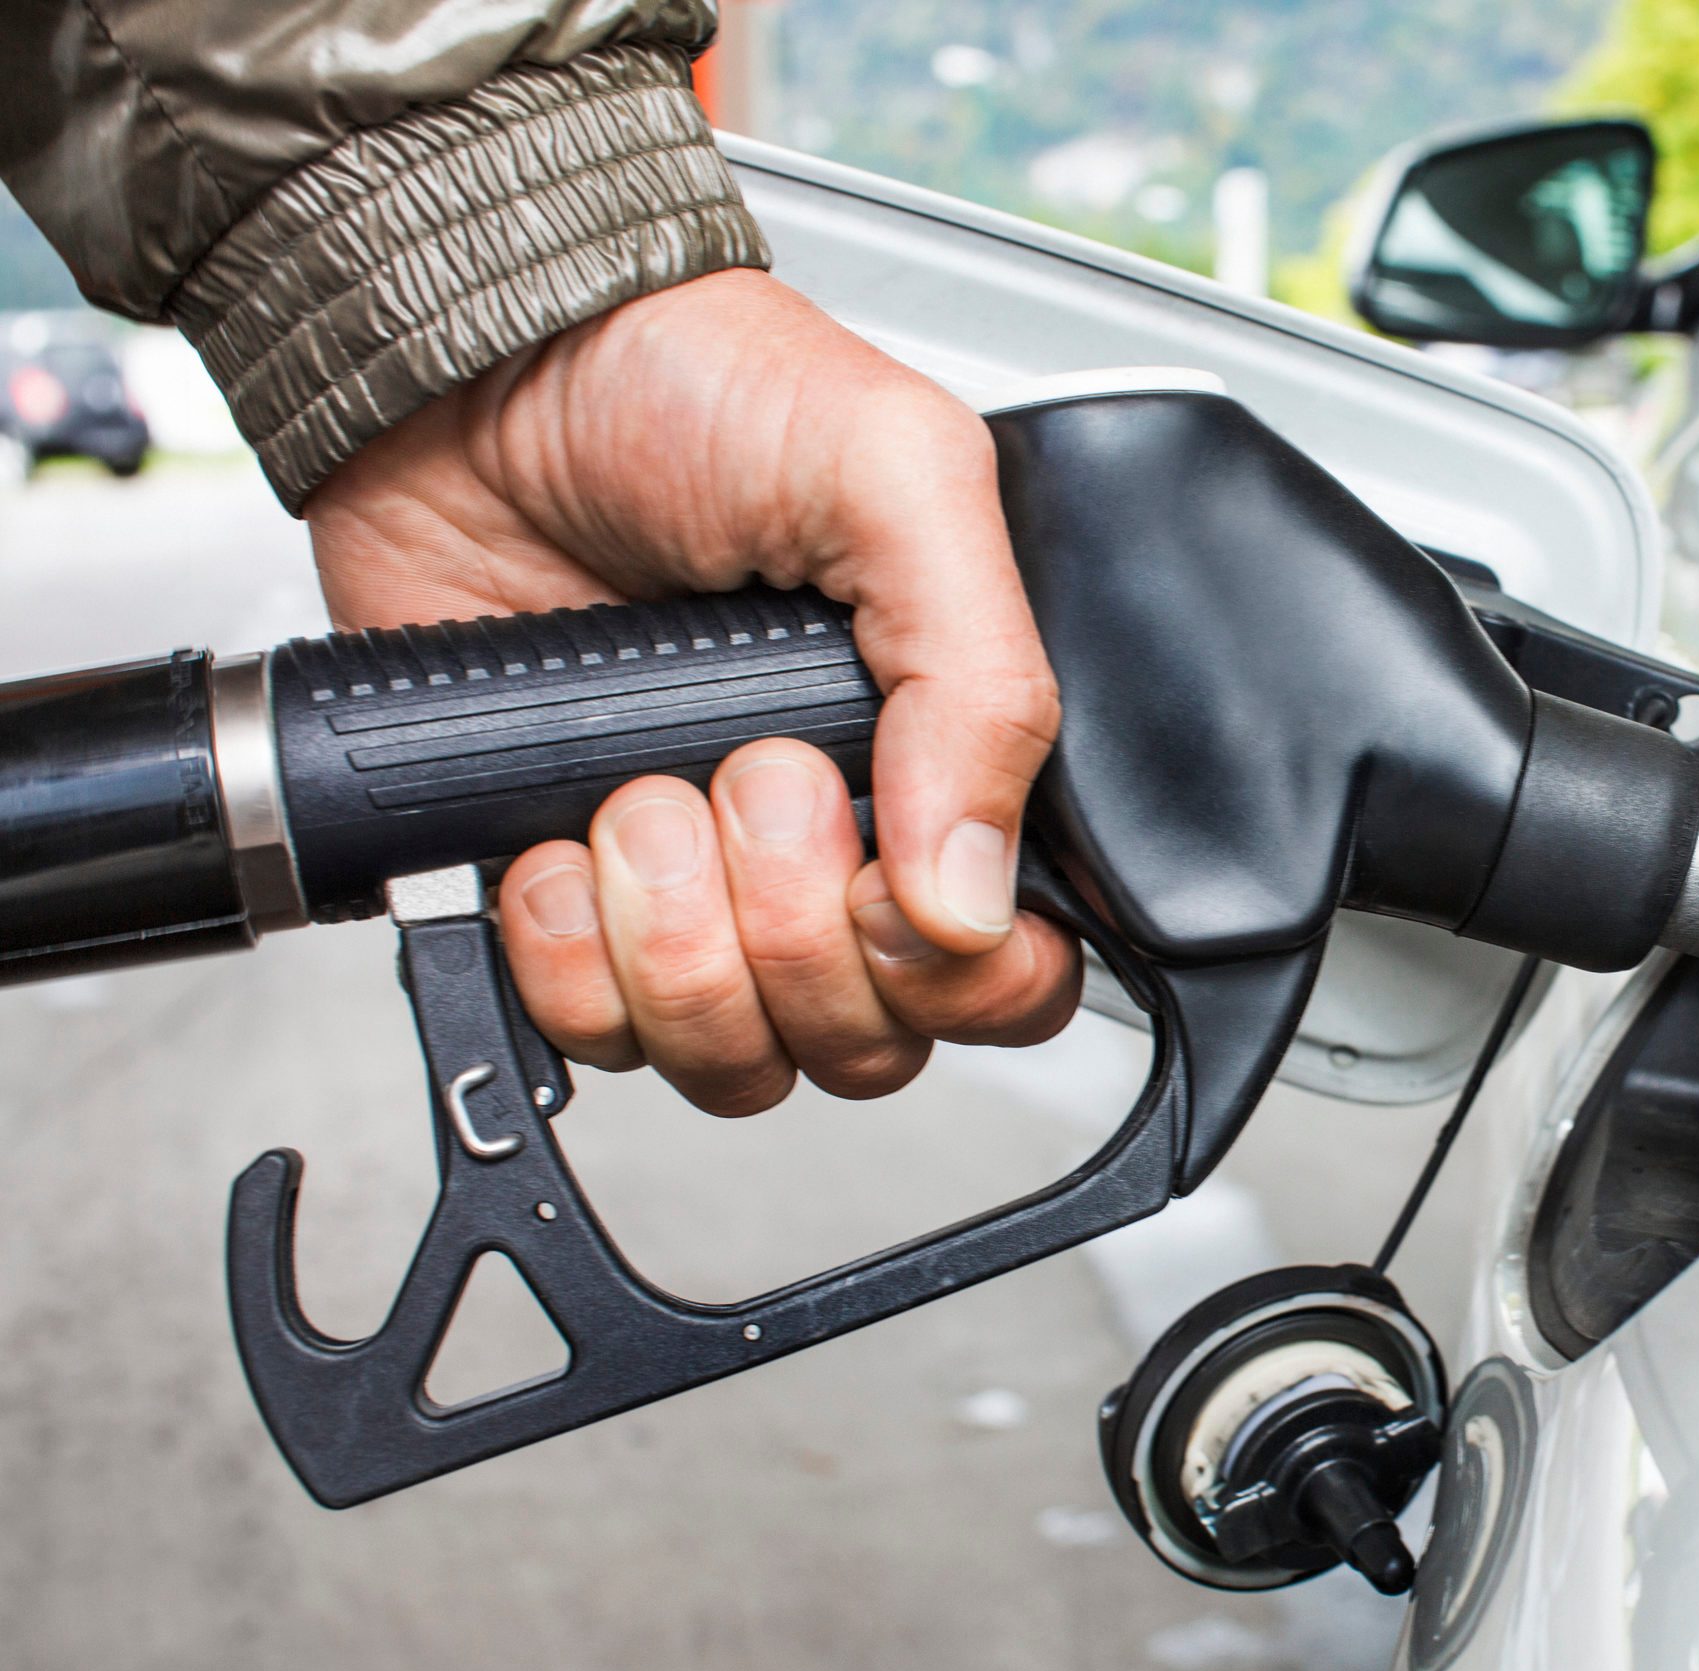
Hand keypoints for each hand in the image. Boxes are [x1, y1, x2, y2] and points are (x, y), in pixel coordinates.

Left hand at [304, 269, 1080, 1113]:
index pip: (1008, 977)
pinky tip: (560, 838)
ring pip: (731, 1057)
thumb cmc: (691, 389)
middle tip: (753, 774)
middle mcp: (834, 851)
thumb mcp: (897, 477)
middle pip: (866, 1044)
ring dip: (678, 942)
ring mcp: (699, 889)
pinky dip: (566, 952)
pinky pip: (589, 1031)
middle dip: (797, 928)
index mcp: (944, 762)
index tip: (891, 889)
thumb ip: (981, 683)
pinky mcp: (568, 899)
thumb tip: (974, 900)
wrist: (473, 369)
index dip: (961, 980)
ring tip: (643, 796)